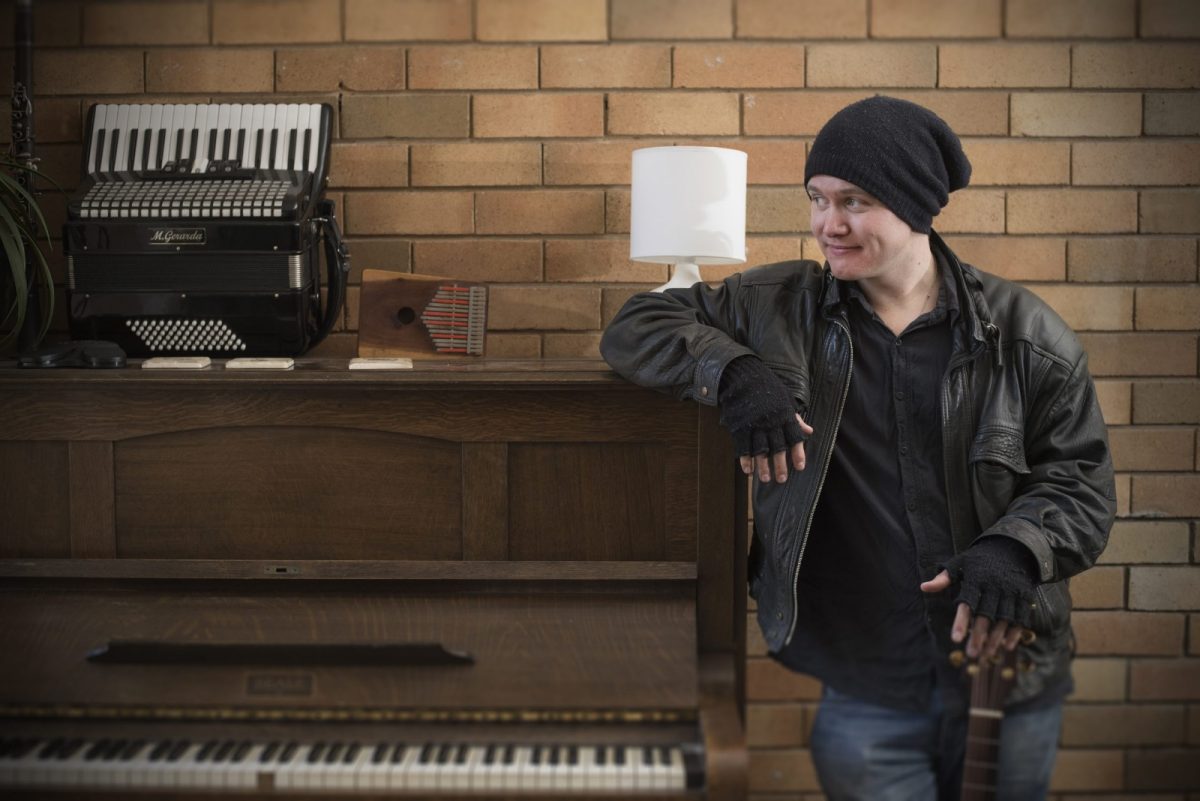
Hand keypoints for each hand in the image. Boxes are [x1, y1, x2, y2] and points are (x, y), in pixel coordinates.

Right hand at [718, 356, 813, 483]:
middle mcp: (771, 422)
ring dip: (762, 466)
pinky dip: (745, 459)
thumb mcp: (785, 400)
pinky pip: (743, 446)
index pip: (794, 437)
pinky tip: (748, 470)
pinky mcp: (740, 426)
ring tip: (765, 479)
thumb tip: (810, 431)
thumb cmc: (767, 388)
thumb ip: (796, 418)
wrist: (743, 376)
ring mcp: (755, 425)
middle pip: (777, 447)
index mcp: (784, 416)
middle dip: (780, 465)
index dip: (798, 453)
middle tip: (781, 480)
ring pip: (760, 450)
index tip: (800, 467)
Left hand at [920, 537, 1038, 659]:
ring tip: (986, 655)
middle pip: (985, 616)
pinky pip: (1021, 617)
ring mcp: (1011, 592)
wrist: (1012, 547)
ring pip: (1004, 620)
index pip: (966, 604)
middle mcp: (994, 587)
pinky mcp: (1025, 596)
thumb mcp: (959, 563)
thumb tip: (923, 587)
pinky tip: (1007, 646)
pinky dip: (1015, 632)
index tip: (955, 639)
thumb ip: (943, 578)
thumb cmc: (979, 560)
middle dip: (978, 636)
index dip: (961, 622)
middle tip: (971, 654)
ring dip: (996, 639)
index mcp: (975, 580)